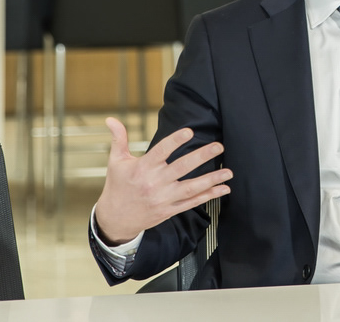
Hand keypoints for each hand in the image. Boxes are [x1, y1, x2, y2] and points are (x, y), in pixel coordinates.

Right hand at [94, 117, 231, 244]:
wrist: (115, 219)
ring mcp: (164, 198)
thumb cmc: (117, 186)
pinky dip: (209, 196)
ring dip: (212, 179)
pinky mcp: (170, 210)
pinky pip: (193, 203)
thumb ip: (118, 139)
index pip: (161, 151)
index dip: (175, 141)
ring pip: (191, 188)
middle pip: (181, 168)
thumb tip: (111, 119)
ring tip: (228, 172)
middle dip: (201, 157)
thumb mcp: (116, 161)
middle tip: (218, 146)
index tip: (189, 132)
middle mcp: (155, 183)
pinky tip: (223, 188)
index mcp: (142, 168)